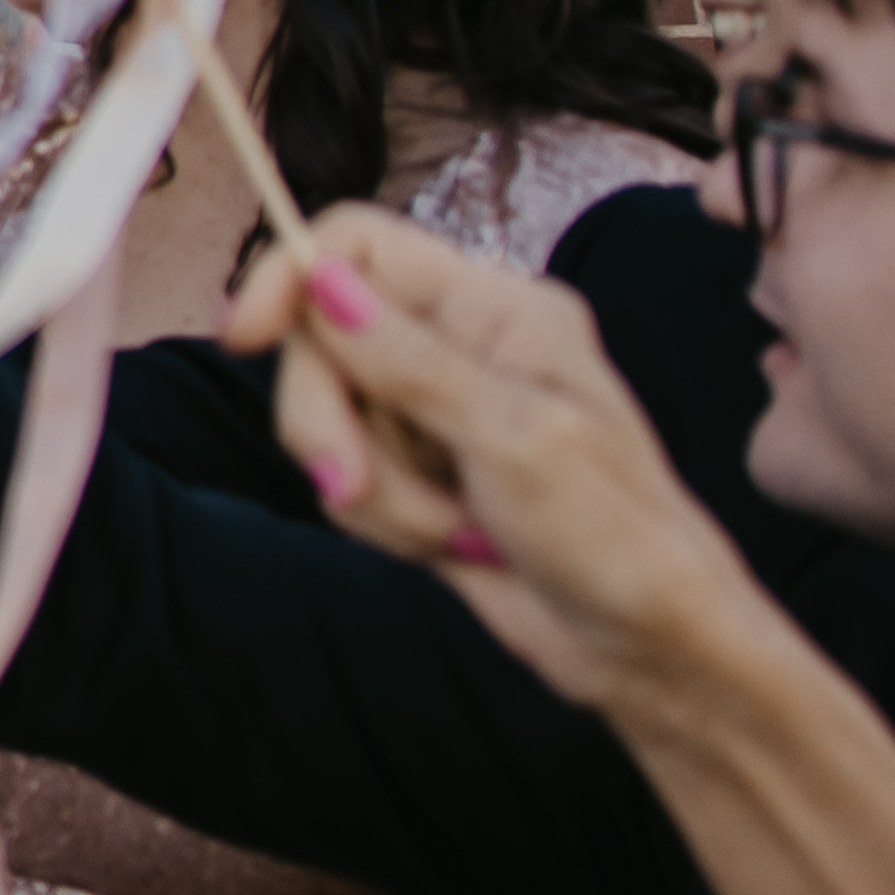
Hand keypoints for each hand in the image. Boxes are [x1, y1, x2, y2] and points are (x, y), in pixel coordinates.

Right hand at [242, 204, 772, 706]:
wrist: (651, 651)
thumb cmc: (620, 538)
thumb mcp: (515, 439)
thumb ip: (408, 359)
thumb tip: (321, 277)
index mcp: (498, 308)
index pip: (357, 243)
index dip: (288, 278)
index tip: (242, 340)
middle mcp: (461, 347)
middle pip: (319, 339)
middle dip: (327, 420)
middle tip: (350, 485)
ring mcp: (438, 415)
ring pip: (329, 418)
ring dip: (370, 488)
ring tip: (454, 530)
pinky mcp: (419, 477)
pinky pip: (345, 478)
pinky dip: (381, 520)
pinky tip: (451, 546)